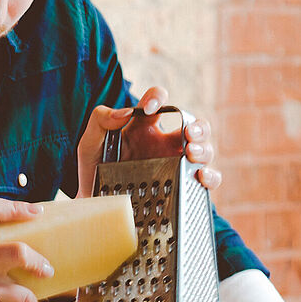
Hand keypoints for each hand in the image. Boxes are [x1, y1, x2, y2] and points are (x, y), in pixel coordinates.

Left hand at [76, 87, 221, 196]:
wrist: (94, 205)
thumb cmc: (94, 170)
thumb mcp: (89, 142)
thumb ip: (100, 120)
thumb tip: (125, 112)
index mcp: (143, 126)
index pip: (158, 101)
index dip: (157, 97)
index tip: (148, 108)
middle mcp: (163, 142)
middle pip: (194, 125)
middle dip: (198, 127)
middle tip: (188, 134)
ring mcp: (175, 164)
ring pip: (204, 151)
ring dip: (204, 149)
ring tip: (192, 153)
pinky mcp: (181, 186)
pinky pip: (206, 180)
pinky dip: (211, 176)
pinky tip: (201, 176)